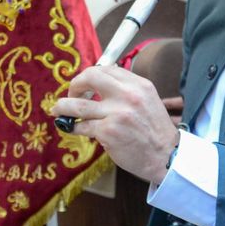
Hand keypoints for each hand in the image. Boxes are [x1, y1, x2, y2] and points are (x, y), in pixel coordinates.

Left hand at [52, 64, 180, 182]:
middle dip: (74, 85)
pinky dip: (73, 127)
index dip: (90, 76)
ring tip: (58, 110)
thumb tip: (97, 82)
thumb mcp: (147, 100)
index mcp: (138, 85)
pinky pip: (81, 126)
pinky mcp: (107, 132)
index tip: (86, 85)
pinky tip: (73, 129)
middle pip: (89, 78)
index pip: (106, 69)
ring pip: (76, 105)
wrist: (166, 156)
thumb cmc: (154, 131)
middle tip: (72, 94)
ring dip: (62, 106)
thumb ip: (125, 89)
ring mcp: (116, 114)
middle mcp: (127, 96)